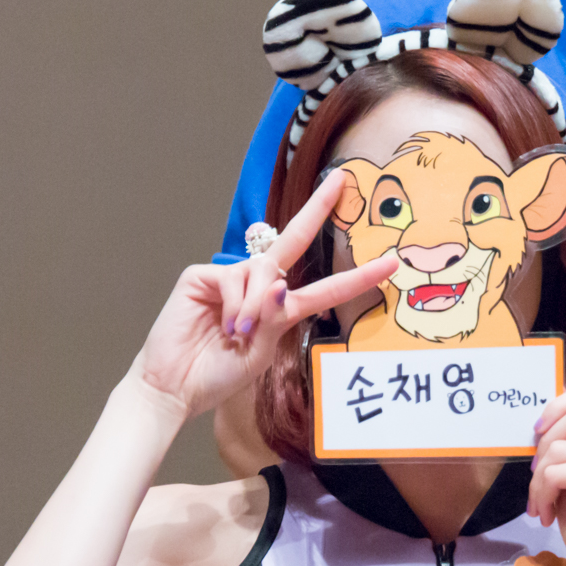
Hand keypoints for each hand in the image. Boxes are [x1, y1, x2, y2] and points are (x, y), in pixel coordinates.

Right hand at [132, 173, 397, 420]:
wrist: (174, 386)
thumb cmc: (217, 374)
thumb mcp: (260, 353)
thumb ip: (275, 321)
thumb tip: (280, 286)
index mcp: (280, 309)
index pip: (325, 287)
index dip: (357, 277)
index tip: (390, 263)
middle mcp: (258, 285)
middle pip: (293, 241)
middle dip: (318, 209)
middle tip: (343, 179)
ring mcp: (230, 276)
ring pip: (264, 273)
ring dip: (255, 307)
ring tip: (237, 335)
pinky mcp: (202, 275)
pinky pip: (233, 280)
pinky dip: (234, 307)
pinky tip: (222, 326)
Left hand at [527, 387, 565, 565]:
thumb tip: (547, 416)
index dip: (561, 407)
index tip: (541, 430)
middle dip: (547, 437)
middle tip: (534, 469)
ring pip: (560, 445)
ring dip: (538, 477)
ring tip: (541, 503)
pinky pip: (555, 471)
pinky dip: (540, 493)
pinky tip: (546, 514)